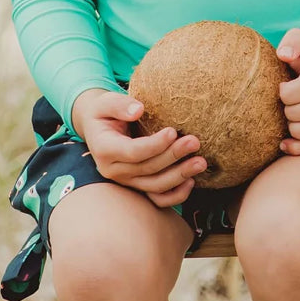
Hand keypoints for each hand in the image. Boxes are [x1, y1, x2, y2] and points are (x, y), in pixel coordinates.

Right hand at [71, 88, 206, 207]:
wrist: (98, 127)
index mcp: (105, 149)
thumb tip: (138, 110)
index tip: (172, 131)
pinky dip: (175, 195)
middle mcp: (114, 170)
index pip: (133, 152)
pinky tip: (191, 182)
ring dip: (179, 176)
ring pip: (154, 186)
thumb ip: (120, 105)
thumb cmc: (105, 111)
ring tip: (201, 162)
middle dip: (173, 156)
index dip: (154, 145)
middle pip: (148, 169)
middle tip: (194, 142)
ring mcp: (126, 181)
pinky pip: (157, 198)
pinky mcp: (137, 185)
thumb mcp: (106, 102)